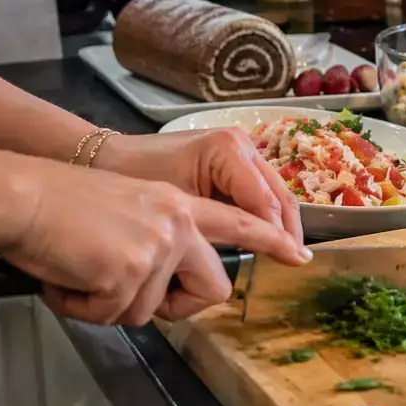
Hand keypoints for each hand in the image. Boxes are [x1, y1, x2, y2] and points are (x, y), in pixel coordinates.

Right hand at [0, 144, 310, 325]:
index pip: (239, 222)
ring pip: (151, 311)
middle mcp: (178, 222)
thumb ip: (157, 239)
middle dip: (177, 308)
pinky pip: (113, 315)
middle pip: (213, 290)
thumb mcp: (126, 208)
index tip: (298, 255)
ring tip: (79, 272)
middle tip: (129, 298)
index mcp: (179, 204)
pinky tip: (66, 278)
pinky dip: (82, 307)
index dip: (271, 241)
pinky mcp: (132, 270)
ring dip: (108, 305)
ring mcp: (159, 246)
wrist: (23, 195)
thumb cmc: (59, 205)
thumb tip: (158, 284)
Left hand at [92, 129, 303, 243]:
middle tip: (296, 260)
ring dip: (279, 223)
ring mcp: (241, 150)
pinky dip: (265, 215)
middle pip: (278, 194)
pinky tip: (267, 239)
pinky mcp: (234, 160)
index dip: (277, 234)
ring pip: (274, 193)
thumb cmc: (134, 179)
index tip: (291, 260)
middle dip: (287, 229)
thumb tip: (253, 251)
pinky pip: (259, 192)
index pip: (263, 201)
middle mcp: (241, 145)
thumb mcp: (177, 209)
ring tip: (287, 253)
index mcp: (227, 150)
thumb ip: (216, 228)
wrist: (108, 158)